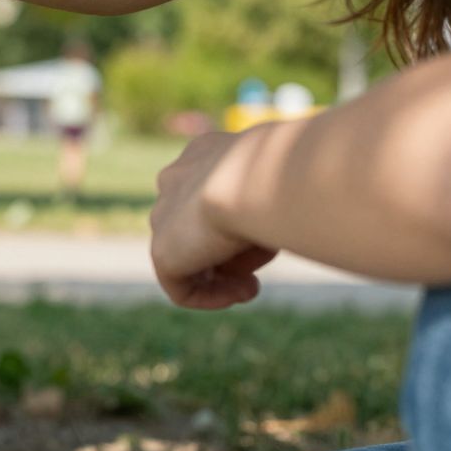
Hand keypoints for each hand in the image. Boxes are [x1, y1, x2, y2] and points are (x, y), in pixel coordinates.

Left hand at [149, 130, 275, 308]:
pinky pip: (179, 286)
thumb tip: (258, 238)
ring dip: (221, 276)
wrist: (263, 179)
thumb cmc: (289, 177)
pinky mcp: (162, 251)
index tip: (264, 238)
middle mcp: (178, 178)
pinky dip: (211, 296)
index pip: (209, 193)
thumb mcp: (281, 189)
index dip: (236, 223)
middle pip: (195, 227)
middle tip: (255, 271)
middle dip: (225, 254)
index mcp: (205, 154)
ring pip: (188, 256)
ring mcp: (163, 214)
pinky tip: (242, 293)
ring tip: (251, 288)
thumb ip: (265, 206)